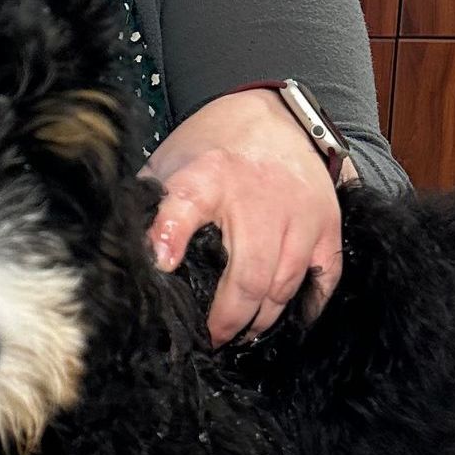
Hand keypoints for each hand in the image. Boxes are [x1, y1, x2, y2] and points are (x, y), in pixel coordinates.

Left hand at [142, 89, 349, 346]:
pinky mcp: (327, 225)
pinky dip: (307, 307)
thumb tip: (128, 254)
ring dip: (262, 319)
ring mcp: (300, 214)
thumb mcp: (170, 166)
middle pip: (248, 278)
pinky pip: (324, 279)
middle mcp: (259, 198)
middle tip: (211, 338)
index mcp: (208, 178)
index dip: (168, 239)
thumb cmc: (213, 151)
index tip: (161, 268)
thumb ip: (150, 208)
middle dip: (228, 321)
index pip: (183, 207)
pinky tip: (288, 321)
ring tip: (242, 332)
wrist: (273, 116)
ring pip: (283, 287)